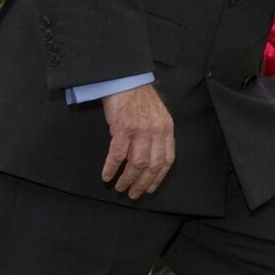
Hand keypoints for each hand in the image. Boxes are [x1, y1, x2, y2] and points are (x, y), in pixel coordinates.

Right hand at [100, 83, 174, 199]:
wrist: (126, 80)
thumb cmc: (140, 98)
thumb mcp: (158, 115)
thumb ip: (158, 134)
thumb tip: (153, 155)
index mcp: (167, 129)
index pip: (167, 159)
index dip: (159, 177)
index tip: (151, 188)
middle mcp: (156, 132)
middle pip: (153, 165)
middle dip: (143, 183)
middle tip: (133, 194)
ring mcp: (140, 131)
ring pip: (137, 164)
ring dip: (127, 179)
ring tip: (120, 187)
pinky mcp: (123, 129)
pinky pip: (118, 155)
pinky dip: (111, 168)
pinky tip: (106, 176)